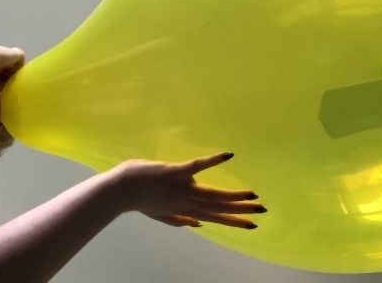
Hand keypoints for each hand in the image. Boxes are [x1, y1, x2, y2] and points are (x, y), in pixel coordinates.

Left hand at [110, 152, 265, 228]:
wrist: (119, 190)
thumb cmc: (137, 198)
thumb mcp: (160, 215)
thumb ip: (179, 221)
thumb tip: (199, 226)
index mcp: (185, 210)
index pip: (215, 218)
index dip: (234, 221)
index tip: (252, 224)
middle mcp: (187, 201)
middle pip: (219, 207)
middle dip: (241, 209)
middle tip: (262, 210)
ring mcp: (182, 187)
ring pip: (213, 193)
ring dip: (233, 194)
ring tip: (251, 194)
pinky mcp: (175, 172)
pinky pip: (197, 166)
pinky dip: (212, 161)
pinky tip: (227, 155)